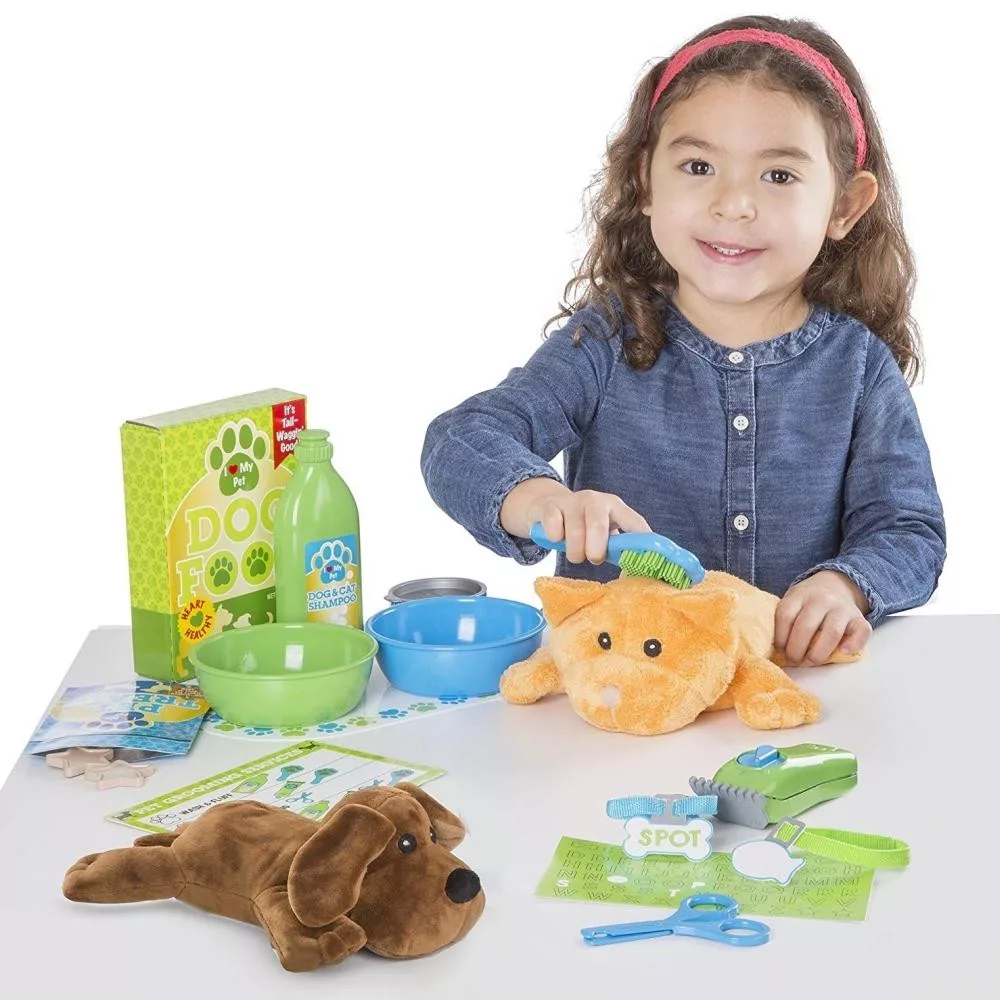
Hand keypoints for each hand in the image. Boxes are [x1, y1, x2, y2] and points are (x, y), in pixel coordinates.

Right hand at [499, 478, 649, 564]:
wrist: (547, 505)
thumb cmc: (581, 525)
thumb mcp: (601, 532)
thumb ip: (617, 548)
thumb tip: (631, 575)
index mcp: (615, 506)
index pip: (634, 522)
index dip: (642, 540)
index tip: (647, 560)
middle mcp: (595, 500)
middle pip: (598, 527)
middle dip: (596, 550)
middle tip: (594, 558)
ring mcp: (572, 501)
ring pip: (575, 533)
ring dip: (574, 552)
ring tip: (575, 554)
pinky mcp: (550, 506)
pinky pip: (554, 530)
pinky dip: (555, 540)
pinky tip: (556, 538)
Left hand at [774, 570, 871, 665]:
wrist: (836, 585)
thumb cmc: (808, 603)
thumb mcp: (793, 601)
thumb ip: (785, 619)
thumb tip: (775, 650)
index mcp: (800, 594)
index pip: (785, 614)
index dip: (779, 636)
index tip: (779, 649)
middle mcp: (822, 599)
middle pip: (806, 626)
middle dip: (796, 649)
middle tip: (793, 660)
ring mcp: (842, 608)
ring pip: (832, 631)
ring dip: (818, 653)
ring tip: (811, 661)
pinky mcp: (859, 618)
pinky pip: (861, 632)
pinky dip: (853, 644)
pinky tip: (843, 652)